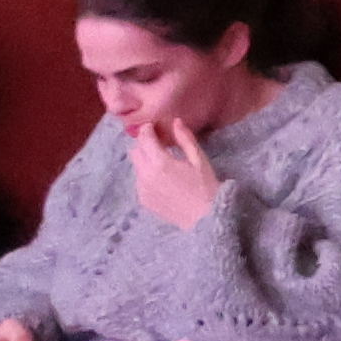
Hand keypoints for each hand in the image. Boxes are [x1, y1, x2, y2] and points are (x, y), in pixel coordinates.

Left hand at [120, 101, 223, 219]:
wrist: (204, 218)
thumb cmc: (205, 186)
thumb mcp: (199, 160)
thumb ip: (185, 139)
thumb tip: (175, 121)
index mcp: (160, 162)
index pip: (144, 138)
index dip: (147, 129)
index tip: (153, 127)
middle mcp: (145, 174)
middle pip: (135, 150)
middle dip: (145, 145)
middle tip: (159, 145)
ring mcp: (142, 188)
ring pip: (136, 166)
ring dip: (145, 160)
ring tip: (162, 164)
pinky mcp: (142, 199)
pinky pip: (139, 180)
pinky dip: (147, 175)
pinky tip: (163, 180)